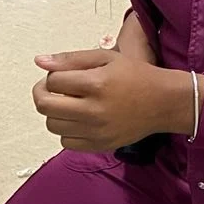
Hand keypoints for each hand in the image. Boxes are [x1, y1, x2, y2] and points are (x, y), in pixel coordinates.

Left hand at [32, 49, 193, 151]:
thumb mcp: (105, 58)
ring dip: (54, 113)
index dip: (51, 76)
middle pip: (45, 106)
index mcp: (95, 84)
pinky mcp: (99, 145)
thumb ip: (70, 59)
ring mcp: (96, 131)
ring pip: (52, 125)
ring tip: (69, 104)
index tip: (61, 76)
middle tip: (52, 89)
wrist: (163, 102)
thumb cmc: (135, 76)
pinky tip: (79, 119)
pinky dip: (67, 131)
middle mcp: (94, 110)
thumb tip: (40, 61)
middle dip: (42, 94)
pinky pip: (66, 142)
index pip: (52, 81)